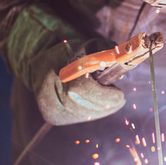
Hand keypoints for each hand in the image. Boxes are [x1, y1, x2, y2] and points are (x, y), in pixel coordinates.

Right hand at [7, 6, 124, 124]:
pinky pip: (79, 118)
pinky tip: (98, 105)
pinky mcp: (52, 116)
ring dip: (102, 109)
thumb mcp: (88, 46)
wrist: (42, 63)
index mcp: (54, 71)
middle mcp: (47, 93)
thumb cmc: (70, 52)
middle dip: (107, 104)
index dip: (104, 95)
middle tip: (119, 99)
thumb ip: (106, 54)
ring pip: (84, 115)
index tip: (120, 95)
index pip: (81, 89)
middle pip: (84, 106)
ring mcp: (48, 107)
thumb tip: (122, 66)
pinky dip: (93, 112)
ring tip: (110, 100)